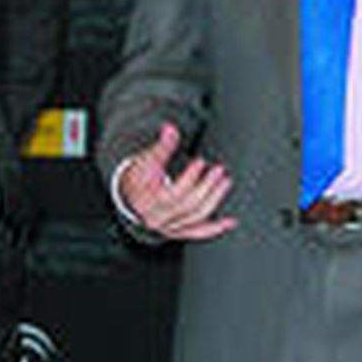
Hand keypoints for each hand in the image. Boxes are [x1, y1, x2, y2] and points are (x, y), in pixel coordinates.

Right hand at [118, 122, 236, 240]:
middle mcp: (157, 218)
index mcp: (148, 201)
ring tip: (226, 182)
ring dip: (214, 200)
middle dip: (206, 186)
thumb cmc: (140, 176)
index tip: (200, 162)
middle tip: (219, 170)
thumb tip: (170, 129)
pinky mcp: (178, 232)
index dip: (189, 177)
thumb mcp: (148, 159)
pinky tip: (230, 221)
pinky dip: (215, 228)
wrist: (131, 195)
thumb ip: (162, 146)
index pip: (172, 193)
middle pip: (188, 205)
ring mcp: (169, 227)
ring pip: (196, 218)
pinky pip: (198, 232)